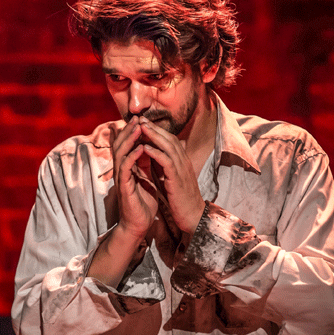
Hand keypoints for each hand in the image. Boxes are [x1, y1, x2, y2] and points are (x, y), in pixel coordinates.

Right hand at [112, 116, 158, 239]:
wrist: (139, 225)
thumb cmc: (143, 205)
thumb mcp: (147, 180)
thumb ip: (145, 166)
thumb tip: (149, 151)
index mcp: (127, 169)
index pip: (126, 146)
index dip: (131, 132)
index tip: (141, 120)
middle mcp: (121, 172)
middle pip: (120, 146)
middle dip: (128, 131)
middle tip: (137, 118)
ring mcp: (121, 179)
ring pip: (121, 154)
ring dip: (129, 140)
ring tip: (138, 128)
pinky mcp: (124, 187)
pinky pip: (126, 168)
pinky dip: (132, 157)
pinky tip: (141, 148)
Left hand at [139, 117, 204, 233]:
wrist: (193, 216)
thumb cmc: (181, 199)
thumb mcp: (174, 179)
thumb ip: (167, 167)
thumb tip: (157, 158)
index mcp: (183, 161)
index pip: (170, 140)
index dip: (157, 131)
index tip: (144, 123)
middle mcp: (184, 162)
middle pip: (169, 138)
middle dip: (154, 128)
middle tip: (141, 118)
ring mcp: (182, 169)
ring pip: (168, 146)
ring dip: (153, 135)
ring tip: (140, 127)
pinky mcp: (178, 179)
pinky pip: (166, 161)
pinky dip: (156, 152)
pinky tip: (144, 147)